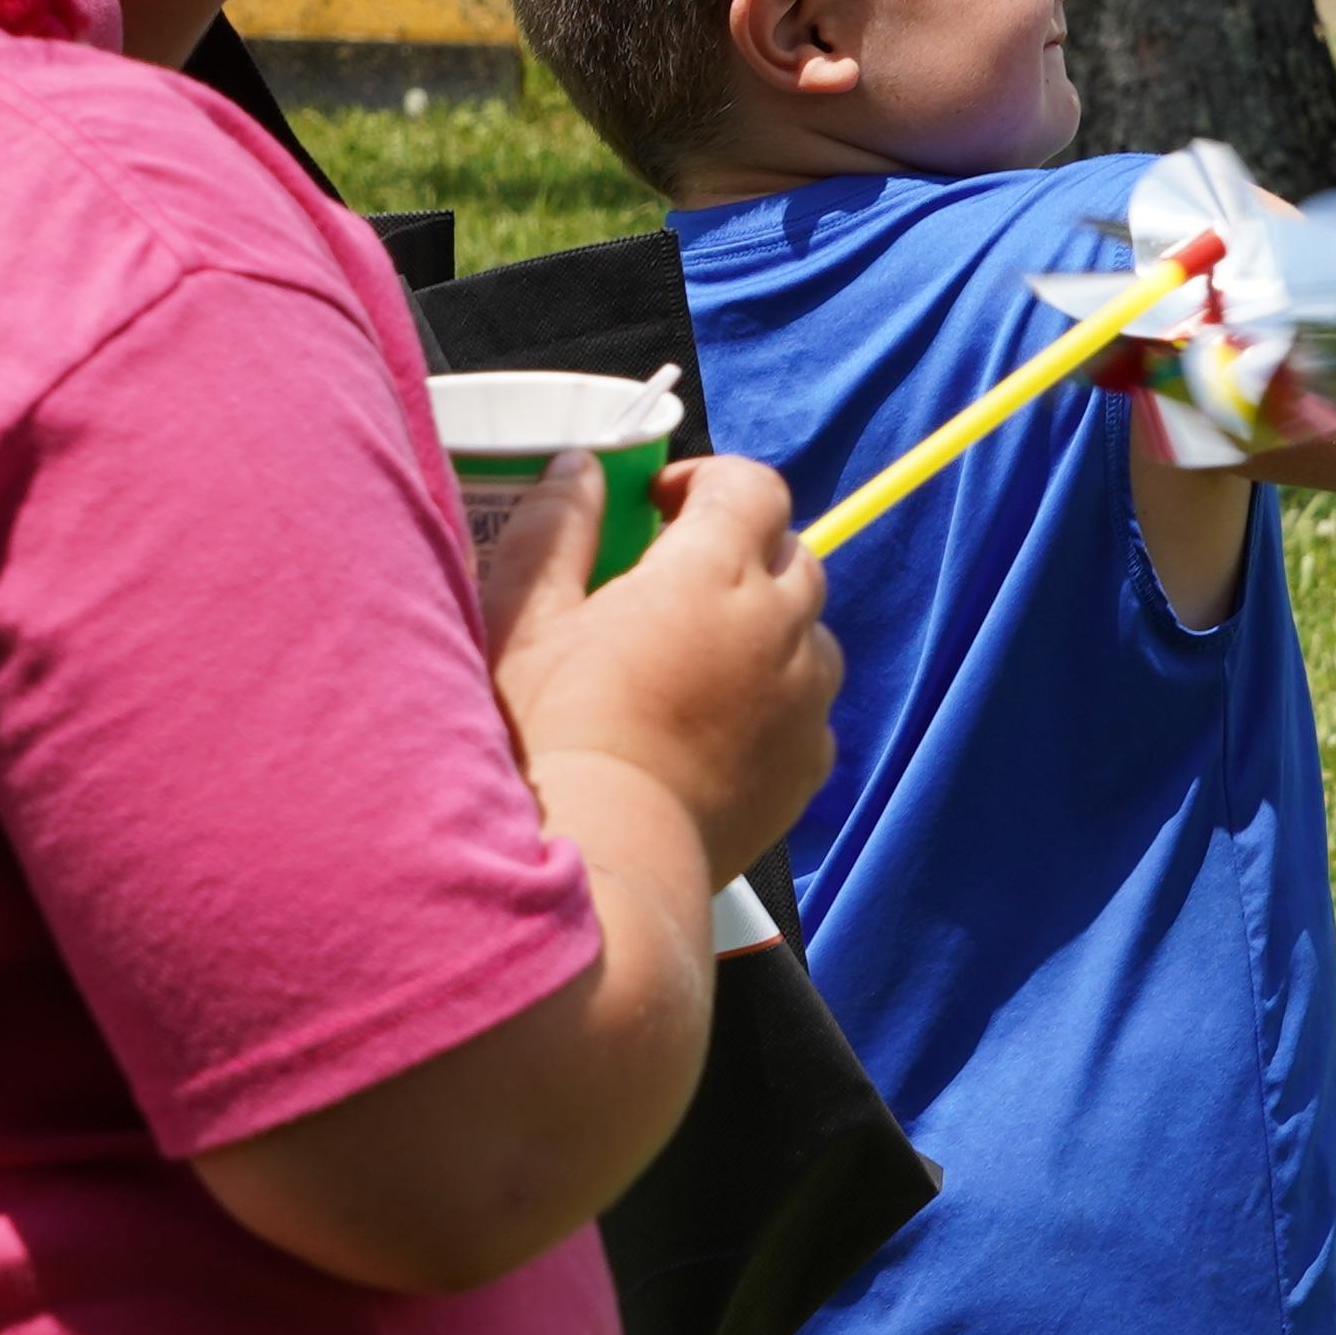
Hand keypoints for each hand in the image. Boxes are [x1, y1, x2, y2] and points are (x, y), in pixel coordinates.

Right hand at [495, 453, 837, 882]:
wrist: (605, 866)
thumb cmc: (549, 738)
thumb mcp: (524, 621)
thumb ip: (555, 529)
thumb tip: (580, 469)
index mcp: (711, 572)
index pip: (751, 486)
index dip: (708, 482)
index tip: (659, 507)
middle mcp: (777, 625)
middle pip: (790, 553)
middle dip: (741, 551)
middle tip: (672, 583)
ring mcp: (804, 700)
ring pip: (811, 632)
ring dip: (768, 627)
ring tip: (699, 662)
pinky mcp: (809, 767)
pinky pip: (810, 710)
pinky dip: (776, 702)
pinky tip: (716, 730)